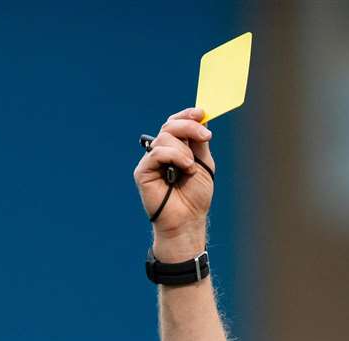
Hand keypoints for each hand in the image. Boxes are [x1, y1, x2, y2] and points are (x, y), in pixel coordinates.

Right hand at [133, 107, 215, 260]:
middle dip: (189, 126)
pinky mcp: (143, 172)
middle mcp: (161, 153)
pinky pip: (157, 153)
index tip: (201, 113)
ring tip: (191, 167)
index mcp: (175, 149)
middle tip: (205, 136)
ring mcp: (151, 162)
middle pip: (169, 125)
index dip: (187, 115)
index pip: (175, 123)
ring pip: (164, 137)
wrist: (187, 220)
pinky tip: (184, 167)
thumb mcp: (204, 164)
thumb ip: (199, 142)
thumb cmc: (195, 197)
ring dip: (183, 149)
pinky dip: (174, 156)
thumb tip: (200, 118)